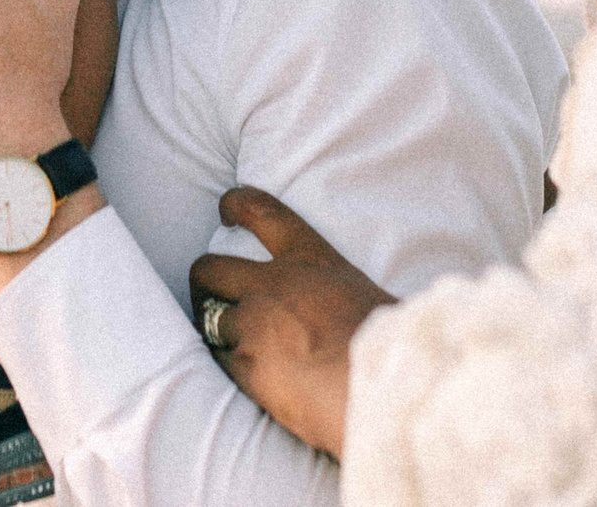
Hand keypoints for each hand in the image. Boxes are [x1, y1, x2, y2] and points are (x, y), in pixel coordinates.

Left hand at [188, 187, 396, 459]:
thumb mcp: (373, 300)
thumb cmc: (392, 348)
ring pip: (209, 318)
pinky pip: (220, 359)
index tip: (226, 208)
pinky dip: (228, 362)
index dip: (238, 204)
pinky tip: (245, 374)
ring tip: (229, 341)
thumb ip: (344, 298)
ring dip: (216, 328)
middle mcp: (272, 285)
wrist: (380, 392)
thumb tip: (348, 313)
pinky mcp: (245, 367)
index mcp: (311, 260)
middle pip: (210, 268)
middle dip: (203, 280)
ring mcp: (253, 325)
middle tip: (209, 292)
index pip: (263, 213)